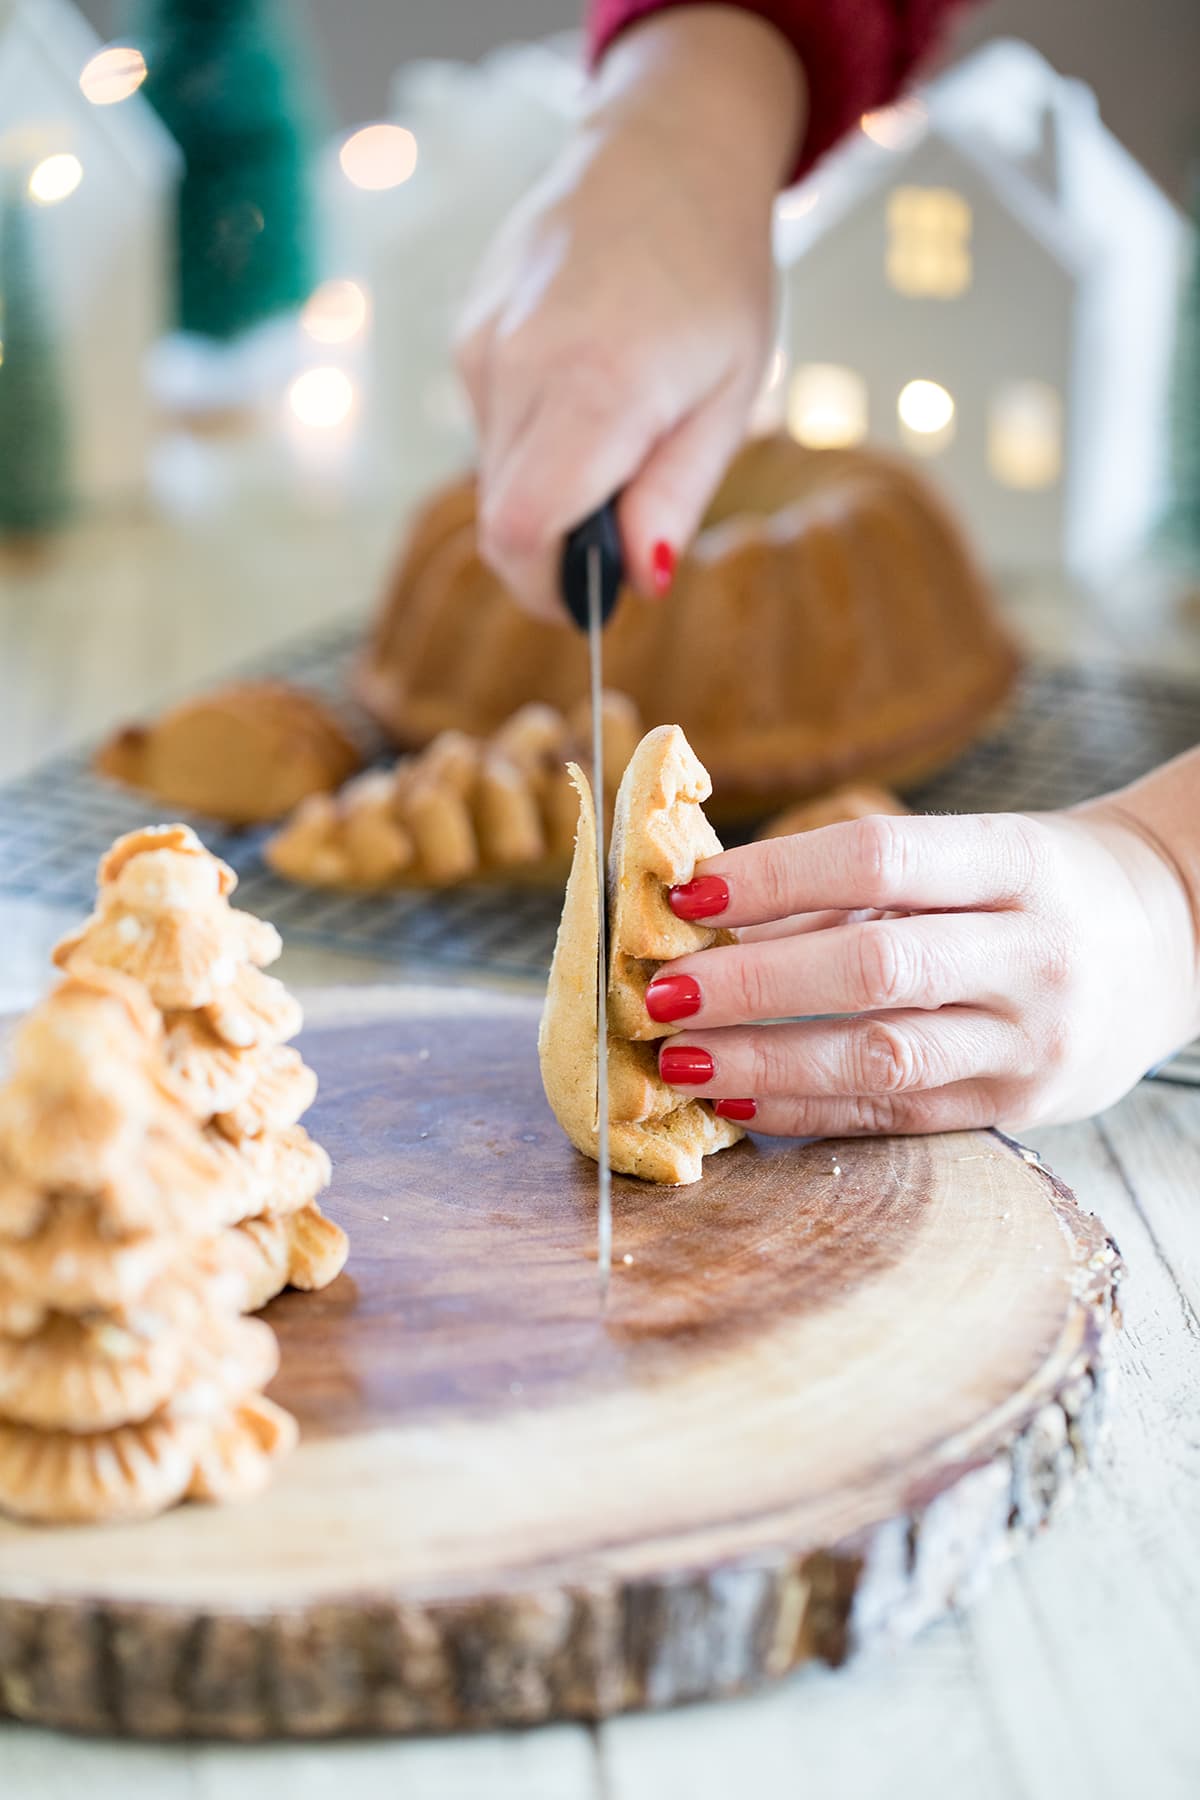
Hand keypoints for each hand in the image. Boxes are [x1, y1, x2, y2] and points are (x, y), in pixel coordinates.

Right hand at [454, 10, 804, 620]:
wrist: (667, 147)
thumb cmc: (718, 273)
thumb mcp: (730, 395)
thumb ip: (674, 495)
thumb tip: (637, 581)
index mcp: (594, 387)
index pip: (521, 536)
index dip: (547, 592)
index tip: (589, 606)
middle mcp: (518, 368)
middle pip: (501, 521)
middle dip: (554, 550)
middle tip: (621, 531)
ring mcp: (481, 348)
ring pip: (495, 476)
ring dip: (549, 488)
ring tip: (619, 427)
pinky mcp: (467, 336)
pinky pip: (491, 427)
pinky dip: (535, 439)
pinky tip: (585, 384)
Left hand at [647, 801, 1199, 1134]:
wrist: (1178, 939)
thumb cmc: (1044, 885)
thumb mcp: (976, 855)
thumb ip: (859, 887)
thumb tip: (714, 913)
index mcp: (1018, 861)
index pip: (881, 859)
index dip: (776, 876)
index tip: (688, 893)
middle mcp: (1033, 953)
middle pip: (874, 967)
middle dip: (753, 984)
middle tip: (660, 990)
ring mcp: (1031, 1040)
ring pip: (881, 1056)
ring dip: (765, 1060)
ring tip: (679, 1057)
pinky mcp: (1018, 1106)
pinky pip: (895, 1112)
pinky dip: (806, 1108)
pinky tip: (736, 1096)